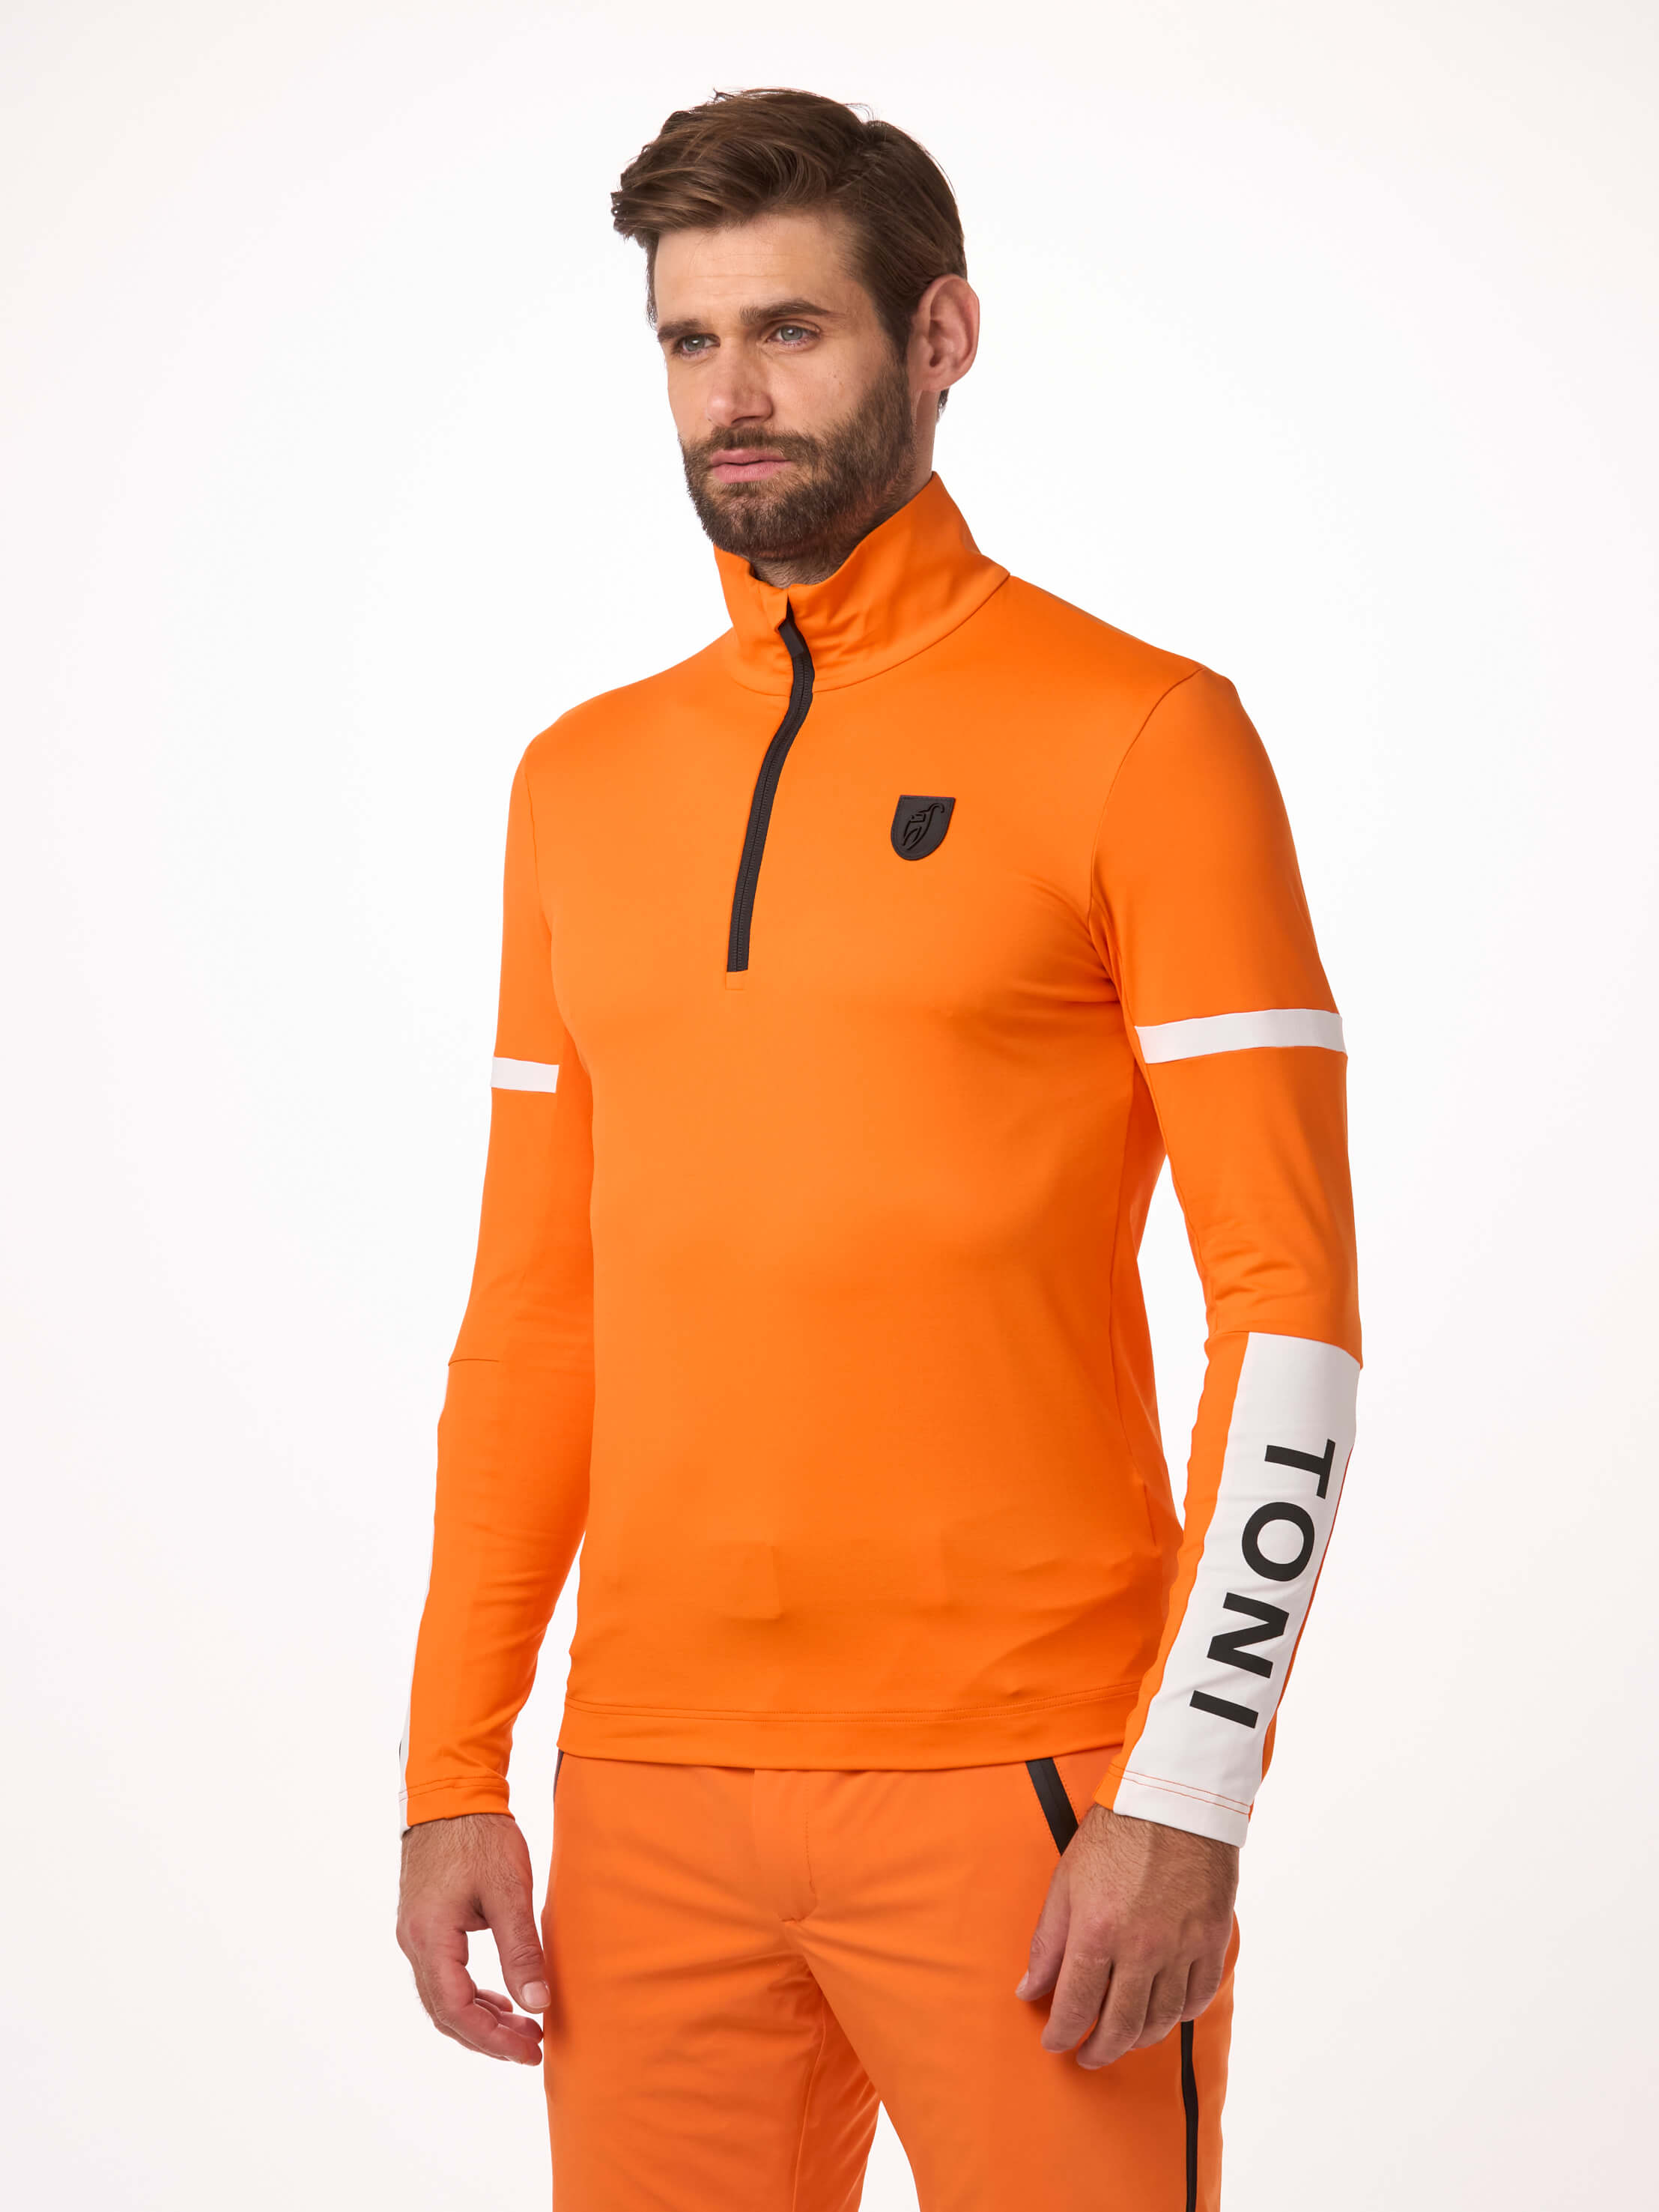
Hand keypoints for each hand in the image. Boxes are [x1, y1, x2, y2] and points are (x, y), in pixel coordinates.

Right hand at [397, 1811, 549, 2064]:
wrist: (452, 1791)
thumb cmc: (481, 1835)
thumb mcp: (509, 1891)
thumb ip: (521, 1949)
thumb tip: (537, 2004)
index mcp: (431, 1936)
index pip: (457, 2009)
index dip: (493, 2038)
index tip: (531, 2049)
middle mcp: (414, 1941)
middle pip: (445, 2011)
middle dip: (488, 2037)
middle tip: (532, 2048)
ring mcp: (415, 1932)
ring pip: (442, 1996)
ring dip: (481, 2018)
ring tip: (524, 2027)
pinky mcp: (424, 1923)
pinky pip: (443, 1975)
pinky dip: (471, 1994)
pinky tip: (502, 1997)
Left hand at [1015, 1805, 1236, 2066]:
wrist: (1175, 1801)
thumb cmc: (1115, 1836)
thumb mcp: (1066, 1883)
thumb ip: (1048, 1942)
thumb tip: (1030, 1990)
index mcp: (1097, 1931)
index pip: (1075, 2006)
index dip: (1060, 2033)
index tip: (1053, 2042)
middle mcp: (1141, 1947)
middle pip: (1120, 2026)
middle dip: (1099, 2050)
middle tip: (1086, 2055)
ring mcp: (1181, 1946)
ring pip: (1160, 2020)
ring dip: (1137, 2039)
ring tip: (1122, 2038)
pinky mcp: (1212, 1940)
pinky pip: (1197, 1998)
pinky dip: (1178, 2015)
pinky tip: (1162, 2013)